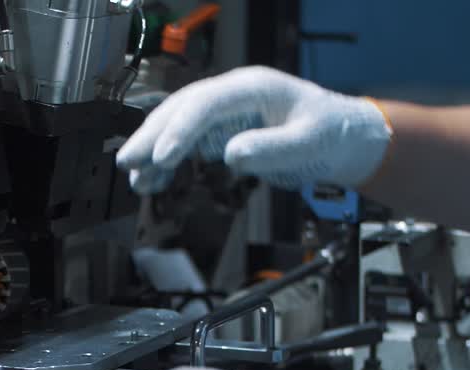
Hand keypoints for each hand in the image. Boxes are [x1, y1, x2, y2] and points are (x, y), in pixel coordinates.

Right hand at [117, 66, 391, 193]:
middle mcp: (231, 94)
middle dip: (152, 136)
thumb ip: (272, 148)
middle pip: (181, 110)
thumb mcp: (309, 142)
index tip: (163, 158)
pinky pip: (185, 144)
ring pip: (176, 125)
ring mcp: (223, 112)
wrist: (341, 138)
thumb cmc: (330, 133)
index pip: (205, 103)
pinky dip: (165, 162)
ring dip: (152, 150)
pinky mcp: (220, 131)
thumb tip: (232, 153)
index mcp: (253, 87)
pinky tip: (151, 182)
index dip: (181, 130)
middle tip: (128, 162)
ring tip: (134, 177)